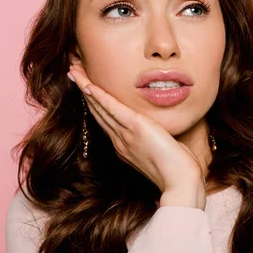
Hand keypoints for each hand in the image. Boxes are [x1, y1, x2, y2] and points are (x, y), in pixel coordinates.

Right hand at [67, 63, 206, 208]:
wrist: (180, 182)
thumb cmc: (177, 170)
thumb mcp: (164, 151)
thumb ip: (156, 140)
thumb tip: (159, 133)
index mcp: (125, 146)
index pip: (106, 120)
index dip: (95, 103)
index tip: (87, 87)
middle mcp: (120, 140)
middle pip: (98, 111)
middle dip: (85, 90)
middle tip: (72, 72)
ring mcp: (125, 135)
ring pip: (100, 107)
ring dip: (86, 87)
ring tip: (73, 70)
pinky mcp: (135, 128)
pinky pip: (112, 109)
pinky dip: (99, 96)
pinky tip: (88, 84)